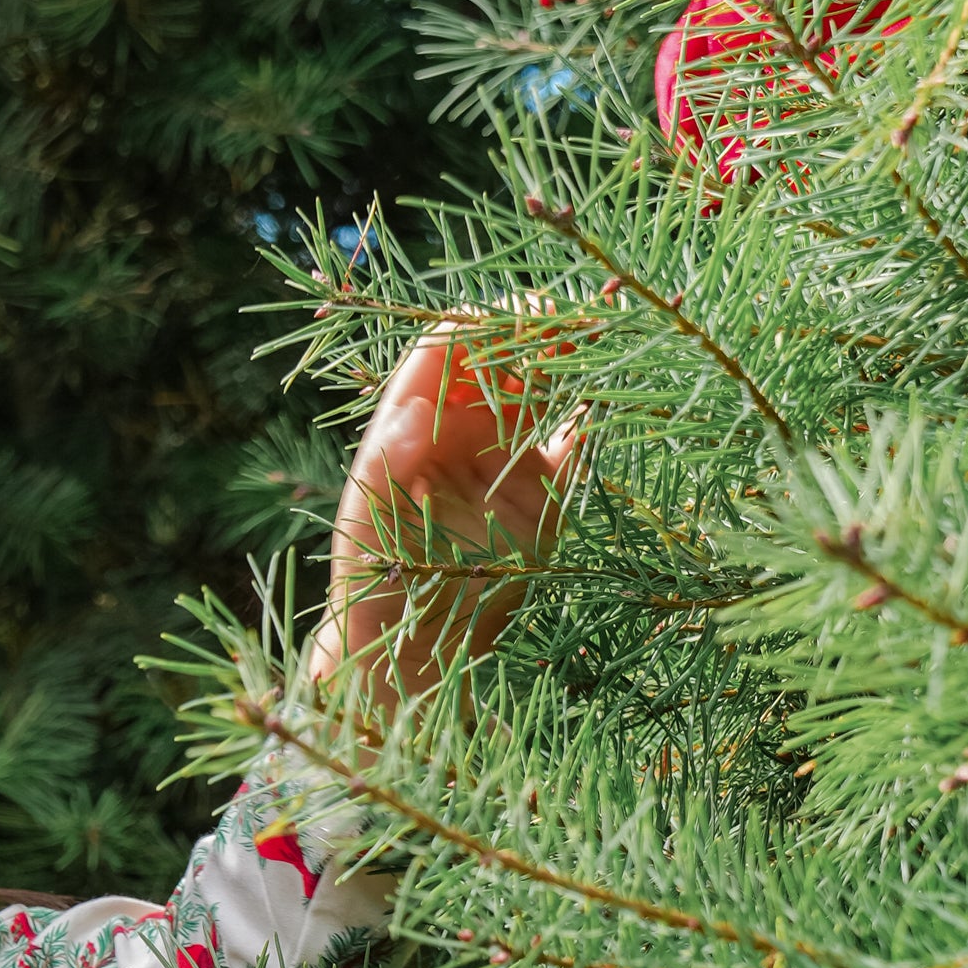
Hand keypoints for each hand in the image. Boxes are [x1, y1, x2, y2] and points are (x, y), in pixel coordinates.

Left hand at [307, 329, 577, 699]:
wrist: (412, 652)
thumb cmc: (373, 583)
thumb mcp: (366, 526)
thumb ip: (382, 467)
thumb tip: (414, 411)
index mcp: (415, 424)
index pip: (446, 352)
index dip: (478, 326)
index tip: (510, 315)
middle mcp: (463, 432)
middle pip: (503, 361)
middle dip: (535, 334)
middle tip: (569, 320)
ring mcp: (507, 460)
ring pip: (544, 393)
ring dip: (570, 366)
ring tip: (597, 345)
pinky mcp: (547, 497)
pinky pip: (575, 447)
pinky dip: (591, 421)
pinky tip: (601, 406)